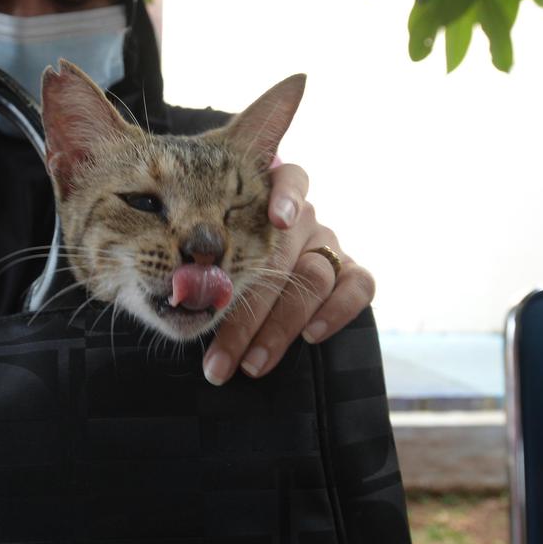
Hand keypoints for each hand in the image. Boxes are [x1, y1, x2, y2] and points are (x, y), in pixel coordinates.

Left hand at [202, 162, 375, 384]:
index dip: (286, 195)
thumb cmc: (219, 263)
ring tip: (251, 364)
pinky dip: (337, 311)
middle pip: (282, 256)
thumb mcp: (207, 256)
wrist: (254, 267)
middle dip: (248, 313)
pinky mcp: (351, 270)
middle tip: (221, 357)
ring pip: (313, 279)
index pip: (289, 179)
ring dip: (279, 328)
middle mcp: (301, 218)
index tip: (279, 219)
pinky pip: (359, 285)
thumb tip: (182, 299)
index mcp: (265, 199)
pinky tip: (311, 336)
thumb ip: (203, 267)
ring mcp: (327, 243)